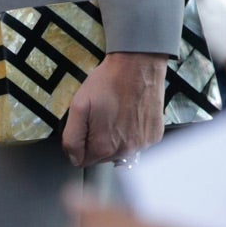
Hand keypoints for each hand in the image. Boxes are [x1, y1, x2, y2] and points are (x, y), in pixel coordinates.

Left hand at [62, 51, 167, 168]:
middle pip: (102, 157)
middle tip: (101, 116)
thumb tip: (72, 157)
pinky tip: (130, 114)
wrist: (138, 65)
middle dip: (98, 140)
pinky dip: (132, 132)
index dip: (80, 143)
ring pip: (120, 151)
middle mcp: (125, 151)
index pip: (83, 161)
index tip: (86, 126)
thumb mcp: (78, 106)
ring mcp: (142, 144)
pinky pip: (138, 142)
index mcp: (104, 147)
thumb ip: (71, 137)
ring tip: (116, 113)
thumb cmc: (109, 82)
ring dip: (116, 137)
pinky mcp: (154, 136)